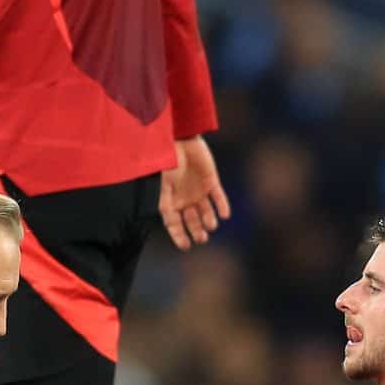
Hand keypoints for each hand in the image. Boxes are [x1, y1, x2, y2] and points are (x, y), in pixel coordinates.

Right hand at [161, 136, 230, 250]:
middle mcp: (184, 199)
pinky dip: (222, 206)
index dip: (179, 236)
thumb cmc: (164, 160)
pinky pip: (219, 197)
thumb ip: (162, 202)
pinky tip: (225, 215)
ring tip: (211, 225)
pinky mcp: (211, 181)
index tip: (186, 246)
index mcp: (169, 201)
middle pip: (192, 221)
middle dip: (197, 231)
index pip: (174, 224)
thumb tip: (165, 222)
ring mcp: (198, 190)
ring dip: (209, 220)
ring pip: (206, 211)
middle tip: (202, 239)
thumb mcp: (160, 183)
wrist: (179, 137)